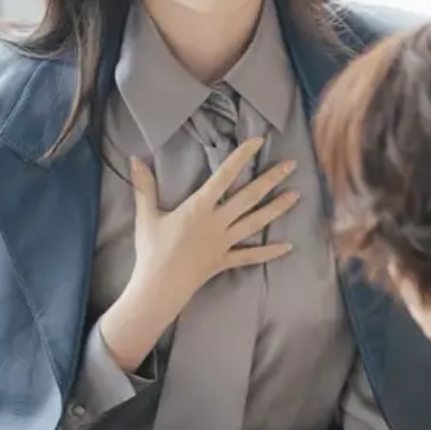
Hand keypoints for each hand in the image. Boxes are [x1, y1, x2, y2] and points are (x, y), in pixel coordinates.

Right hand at [99, 137, 299, 370]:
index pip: (224, 175)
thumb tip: (134, 158)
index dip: (242, 157)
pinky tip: (288, 247)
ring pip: (256, 222)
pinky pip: (251, 256)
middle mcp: (217, 222)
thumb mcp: (146, 216)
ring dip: (277, 208)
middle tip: (291, 165)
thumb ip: (143, 186)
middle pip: (249, 197)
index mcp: (199, 207)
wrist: (158, 288)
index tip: (258, 141)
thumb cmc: (151, 251)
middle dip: (271, 179)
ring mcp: (224, 242)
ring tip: (296, 195)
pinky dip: (269, 251)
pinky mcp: (225, 261)